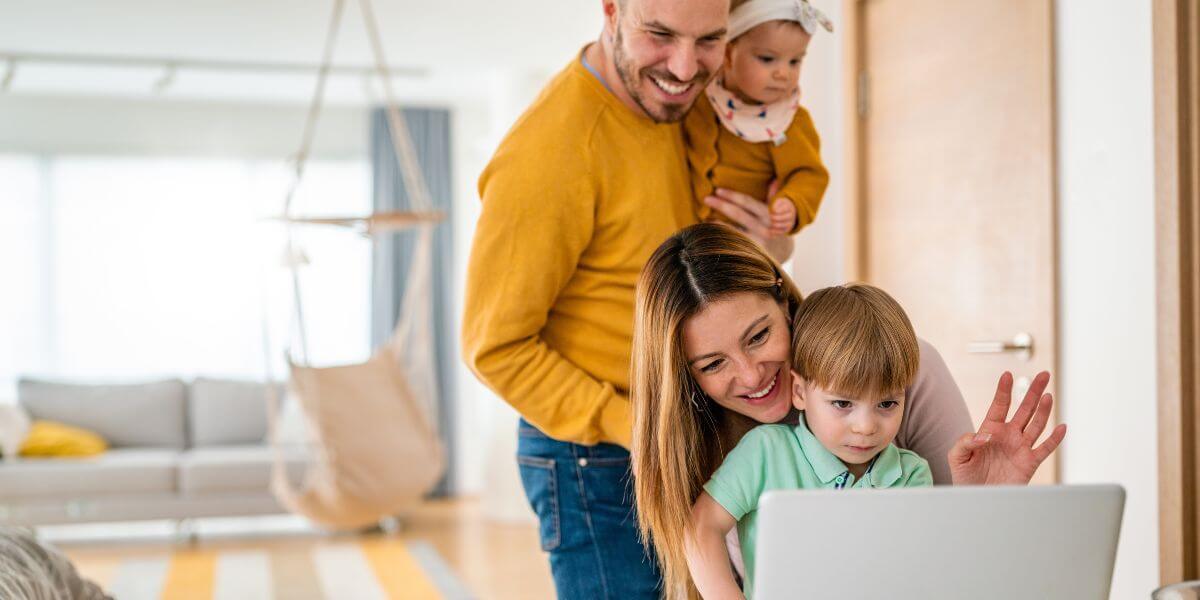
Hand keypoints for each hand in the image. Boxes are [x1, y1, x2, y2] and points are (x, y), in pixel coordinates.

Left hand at [704, 187, 793, 261]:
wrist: (784, 251)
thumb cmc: (775, 225)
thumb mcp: (779, 211)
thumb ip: (774, 196)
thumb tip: (774, 180)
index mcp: (769, 214)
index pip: (747, 202)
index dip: (732, 195)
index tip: (718, 190)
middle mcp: (764, 227)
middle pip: (738, 214)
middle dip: (721, 205)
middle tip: (706, 199)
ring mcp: (757, 242)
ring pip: (732, 230)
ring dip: (717, 223)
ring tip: (704, 217)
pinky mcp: (751, 253)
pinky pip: (732, 243)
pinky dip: (720, 237)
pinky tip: (709, 232)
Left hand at [948, 371, 1066, 485]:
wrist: (976, 498)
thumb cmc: (965, 476)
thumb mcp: (956, 456)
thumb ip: (966, 442)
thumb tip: (985, 435)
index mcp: (989, 429)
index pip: (999, 405)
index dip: (1004, 390)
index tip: (1008, 374)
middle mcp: (1008, 435)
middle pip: (1024, 409)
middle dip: (1033, 391)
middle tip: (1043, 374)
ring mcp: (1020, 448)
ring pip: (1036, 425)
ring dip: (1043, 411)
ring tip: (1048, 395)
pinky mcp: (1030, 463)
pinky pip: (1045, 449)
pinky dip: (1055, 439)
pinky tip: (1062, 427)